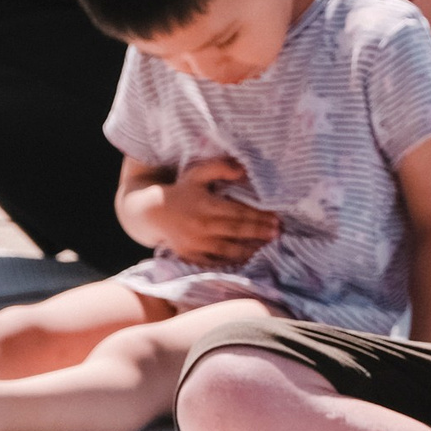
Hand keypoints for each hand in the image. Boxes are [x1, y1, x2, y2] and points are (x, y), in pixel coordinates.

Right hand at [146, 158, 279, 267]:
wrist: (152, 213)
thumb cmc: (180, 191)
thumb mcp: (197, 174)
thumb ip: (219, 168)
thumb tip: (243, 170)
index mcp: (206, 205)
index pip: (239, 212)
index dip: (259, 216)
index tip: (276, 218)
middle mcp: (202, 226)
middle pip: (238, 230)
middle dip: (260, 232)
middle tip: (278, 232)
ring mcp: (197, 244)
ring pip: (230, 249)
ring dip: (251, 249)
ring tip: (268, 247)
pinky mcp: (192, 256)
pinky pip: (216, 261)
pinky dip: (232, 261)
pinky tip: (247, 259)